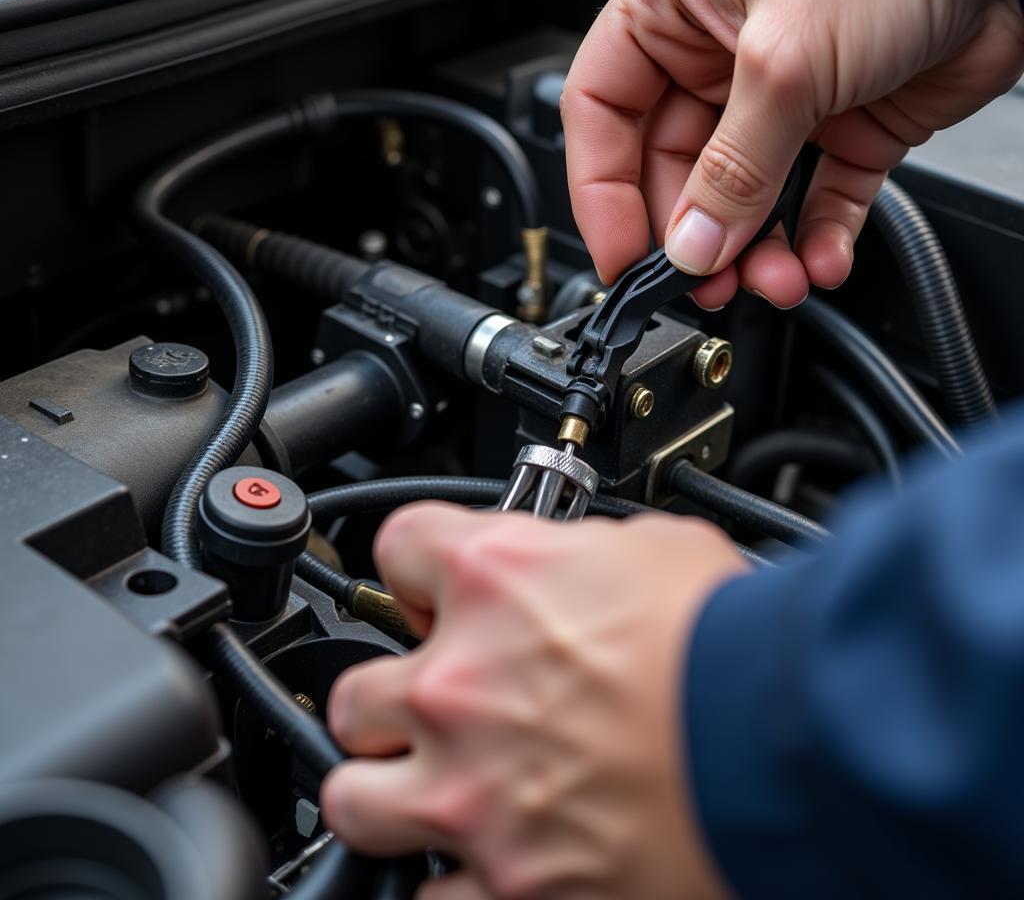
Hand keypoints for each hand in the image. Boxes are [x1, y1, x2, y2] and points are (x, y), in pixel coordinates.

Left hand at [320, 504, 747, 898]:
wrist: (787, 740)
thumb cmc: (728, 642)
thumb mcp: (653, 551)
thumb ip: (578, 555)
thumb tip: (568, 564)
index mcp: (494, 581)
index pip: (398, 548)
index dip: (417, 572)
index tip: (432, 593)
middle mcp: (460, 682)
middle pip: (357, 689)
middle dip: (391, 696)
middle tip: (438, 705)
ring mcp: (470, 789)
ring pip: (355, 797)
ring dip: (389, 790)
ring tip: (437, 787)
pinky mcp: (508, 882)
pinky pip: (430, 894)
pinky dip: (454, 877)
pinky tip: (496, 853)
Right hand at [561, 0, 1023, 308]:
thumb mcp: (785, 60)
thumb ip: (731, 169)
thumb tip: (690, 246)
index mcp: (670, 6)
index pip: (601, 113)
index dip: (601, 191)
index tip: (620, 255)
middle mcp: (712, 51)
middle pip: (668, 170)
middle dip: (692, 235)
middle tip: (705, 281)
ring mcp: (775, 94)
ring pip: (738, 198)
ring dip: (751, 251)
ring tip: (772, 280)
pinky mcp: (835, 128)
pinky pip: (807, 202)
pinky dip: (810, 239)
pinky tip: (819, 260)